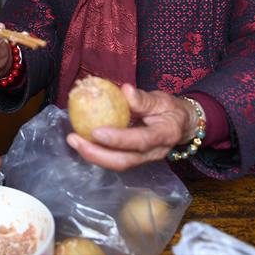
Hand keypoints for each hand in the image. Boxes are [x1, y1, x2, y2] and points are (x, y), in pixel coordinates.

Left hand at [65, 85, 199, 170]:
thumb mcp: (162, 99)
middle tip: (74, 139)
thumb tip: (125, 90)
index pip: (140, 141)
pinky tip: (81, 140)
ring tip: (73, 140)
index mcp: (164, 135)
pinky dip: (97, 152)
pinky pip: (114, 159)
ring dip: (92, 155)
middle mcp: (154, 153)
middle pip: (124, 161)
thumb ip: (144, 99)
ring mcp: (144, 159)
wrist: (182, 125)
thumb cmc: (171, 109)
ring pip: (117, 164)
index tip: (95, 131)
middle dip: (96, 154)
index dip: (118, 139)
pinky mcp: (134, 158)